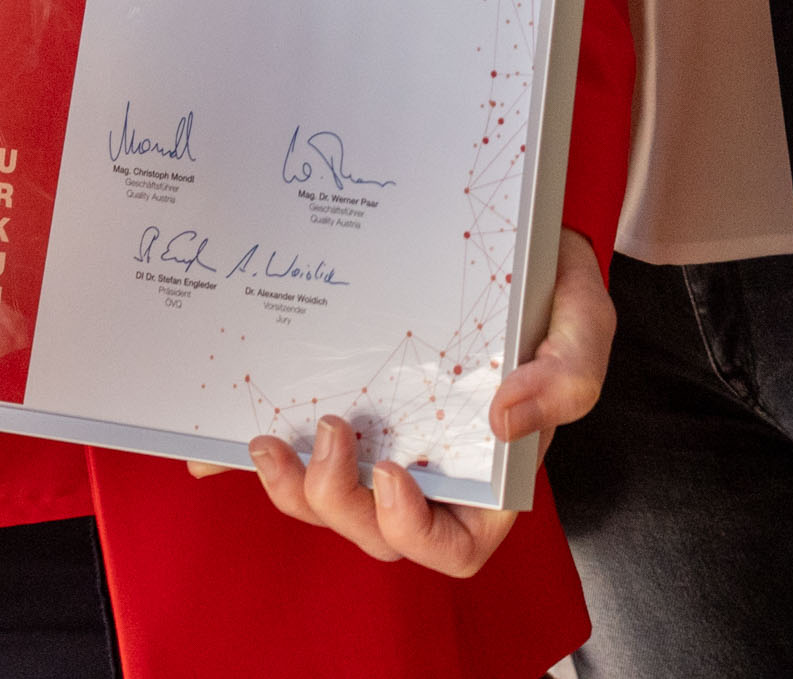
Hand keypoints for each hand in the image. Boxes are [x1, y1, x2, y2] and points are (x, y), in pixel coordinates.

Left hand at [186, 230, 613, 578]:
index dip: (414, 532)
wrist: (512, 244)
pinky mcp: (341, 409)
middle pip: (374, 531)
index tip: (392, 473)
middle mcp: (429, 474)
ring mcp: (379, 443)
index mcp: (488, 481)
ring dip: (290, 489)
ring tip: (268, 442)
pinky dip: (239, 466)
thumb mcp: (585, 333)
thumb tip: (505, 420)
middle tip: (326, 433)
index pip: (451, 548)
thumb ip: (564, 380)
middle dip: (337, 503)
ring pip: (327, 501)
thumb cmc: (554, 300)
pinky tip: (207, 456)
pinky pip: (291, 451)